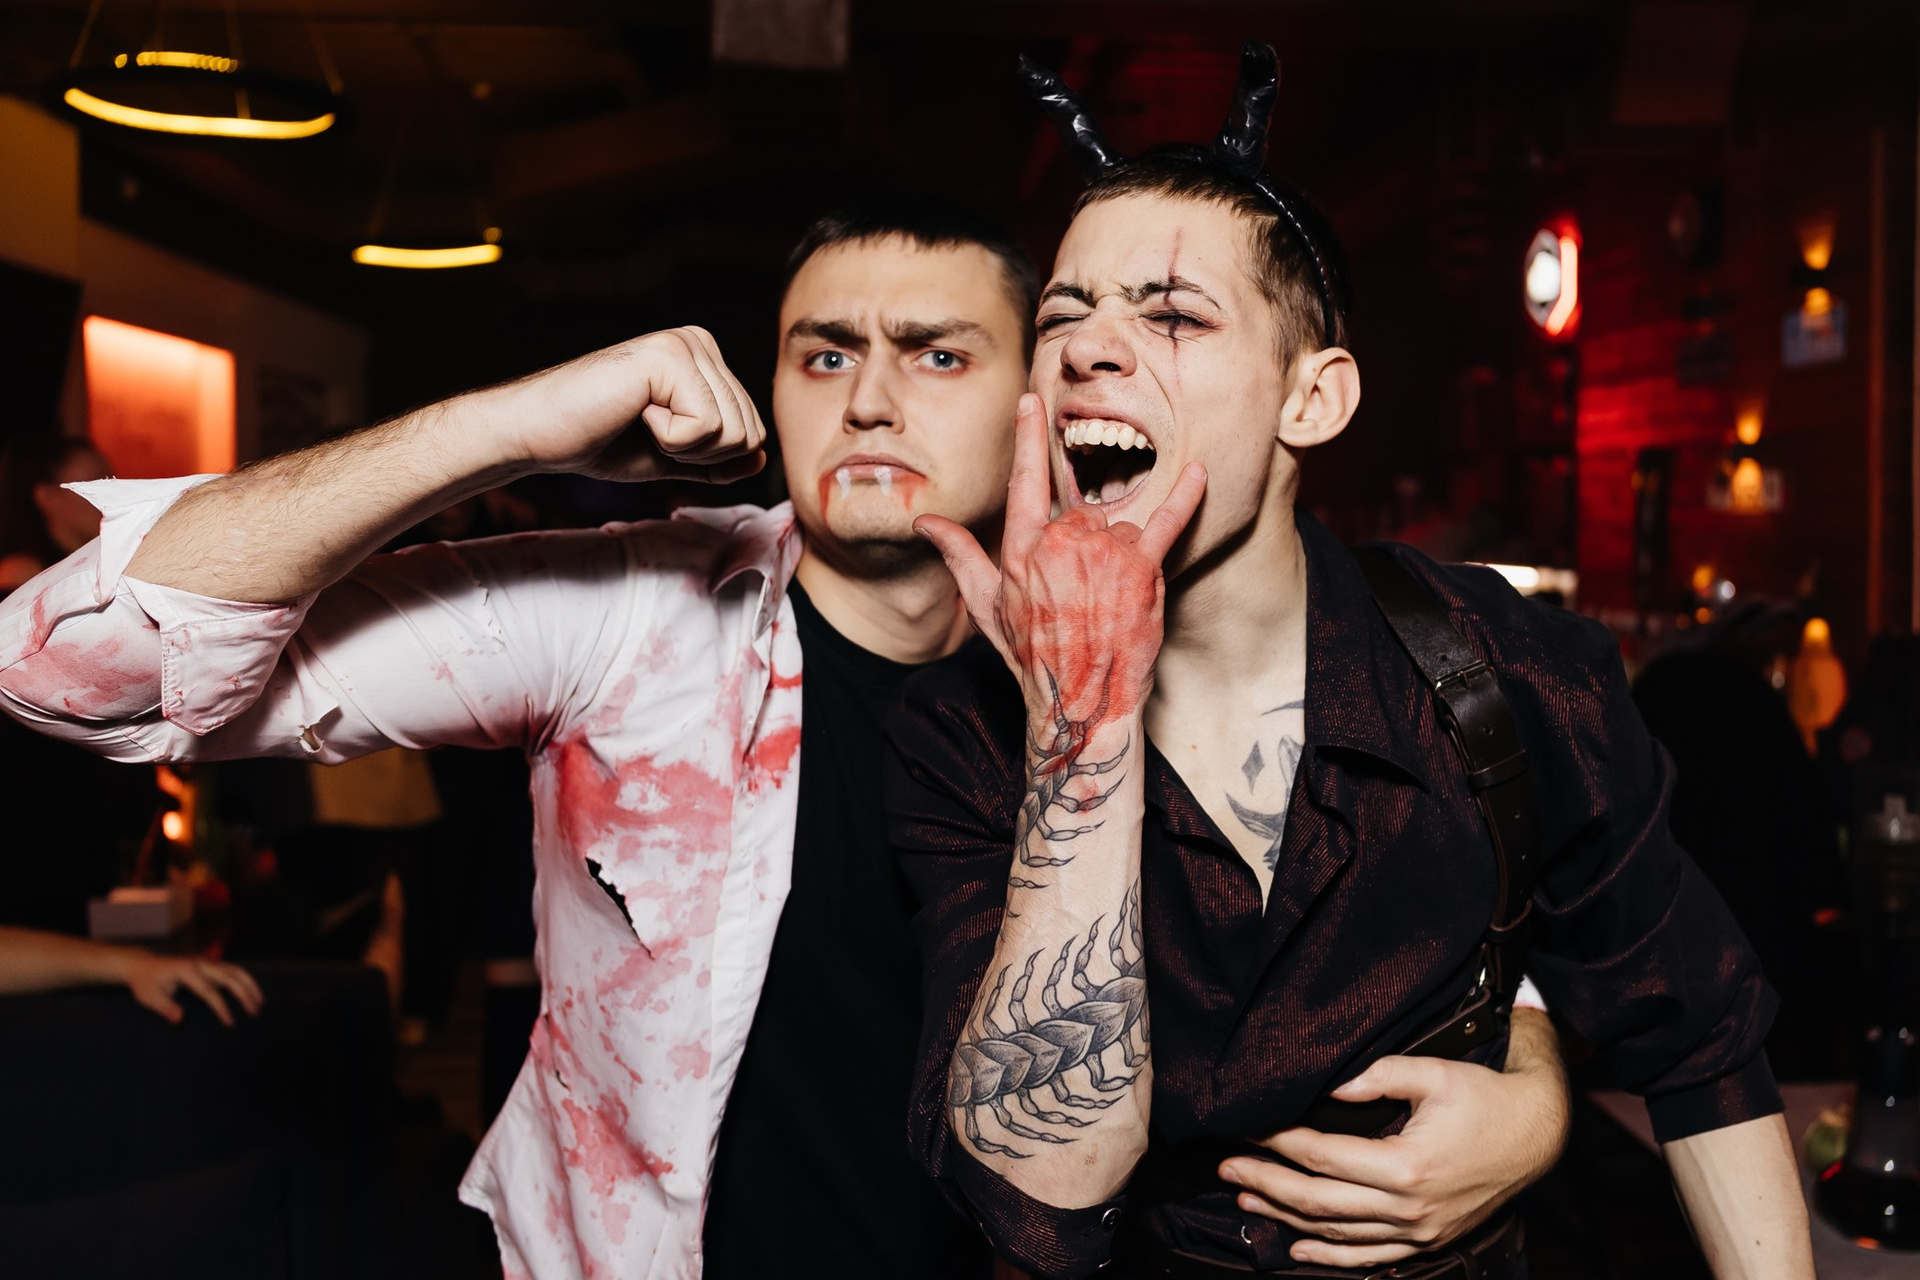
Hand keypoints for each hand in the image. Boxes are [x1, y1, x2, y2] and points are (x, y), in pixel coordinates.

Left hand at [119, 952, 264, 1026]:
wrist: (143, 965)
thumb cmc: (145, 982)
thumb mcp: (149, 997)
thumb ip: (165, 1008)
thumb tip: (180, 1021)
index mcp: (186, 971)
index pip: (209, 992)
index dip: (222, 1008)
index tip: (231, 1023)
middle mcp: (200, 963)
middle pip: (230, 977)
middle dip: (244, 994)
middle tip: (255, 1012)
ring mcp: (206, 962)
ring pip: (235, 970)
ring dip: (250, 985)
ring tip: (260, 1002)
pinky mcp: (209, 964)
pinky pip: (232, 970)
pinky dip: (244, 980)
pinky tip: (250, 992)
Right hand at [495, 326, 767, 484]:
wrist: (540, 434)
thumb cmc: (599, 440)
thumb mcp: (674, 456)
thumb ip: (718, 457)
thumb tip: (762, 457)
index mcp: (706, 362)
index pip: (751, 431)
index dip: (707, 457)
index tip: (657, 436)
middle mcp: (701, 343)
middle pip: (749, 433)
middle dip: (700, 454)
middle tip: (647, 431)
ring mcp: (687, 345)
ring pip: (734, 432)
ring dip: (684, 447)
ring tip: (640, 419)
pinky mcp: (670, 356)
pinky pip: (706, 426)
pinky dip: (669, 439)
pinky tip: (635, 412)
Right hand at [915, 393, 1205, 724]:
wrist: (1079, 698)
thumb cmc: (1032, 653)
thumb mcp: (986, 605)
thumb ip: (959, 554)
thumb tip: (925, 523)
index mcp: (1023, 547)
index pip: (1025, 479)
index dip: (1027, 437)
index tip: (1032, 402)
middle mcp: (1063, 542)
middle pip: (1086, 514)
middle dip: (1089, 546)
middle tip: (1085, 592)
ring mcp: (1104, 552)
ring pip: (1121, 530)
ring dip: (1122, 556)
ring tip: (1112, 600)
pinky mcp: (1142, 567)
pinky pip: (1167, 521)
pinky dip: (1185, 497)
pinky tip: (1199, 475)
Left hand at [1221, 1045, 1569, 1267]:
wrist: (1537, 1135)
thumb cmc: (1484, 1097)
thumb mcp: (1433, 1073)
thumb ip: (1377, 1075)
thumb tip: (1328, 1087)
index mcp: (1406, 1166)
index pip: (1322, 1157)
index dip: (1279, 1144)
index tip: (1249, 1130)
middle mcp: (1408, 1208)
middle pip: (1319, 1202)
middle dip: (1266, 1184)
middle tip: (1226, 1168)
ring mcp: (1418, 1232)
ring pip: (1337, 1233)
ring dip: (1286, 1217)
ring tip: (1246, 1197)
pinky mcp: (1427, 1241)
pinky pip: (1370, 1256)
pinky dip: (1330, 1257)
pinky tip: (1297, 1247)